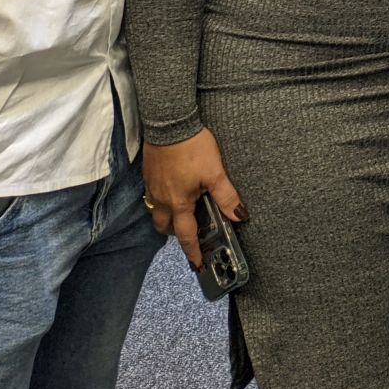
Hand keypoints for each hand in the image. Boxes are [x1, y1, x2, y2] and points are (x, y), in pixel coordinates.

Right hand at [143, 130, 245, 268]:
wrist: (169, 124)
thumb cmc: (192, 148)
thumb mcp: (215, 172)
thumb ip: (227, 196)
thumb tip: (240, 216)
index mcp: (179, 203)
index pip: (186, 235)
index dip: (193, 251)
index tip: (197, 264)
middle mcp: (162, 199)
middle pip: (164, 226)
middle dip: (176, 234)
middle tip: (189, 232)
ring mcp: (152, 187)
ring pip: (156, 211)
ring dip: (167, 217)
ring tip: (181, 212)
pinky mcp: (148, 175)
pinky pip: (152, 196)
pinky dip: (162, 200)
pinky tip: (172, 190)